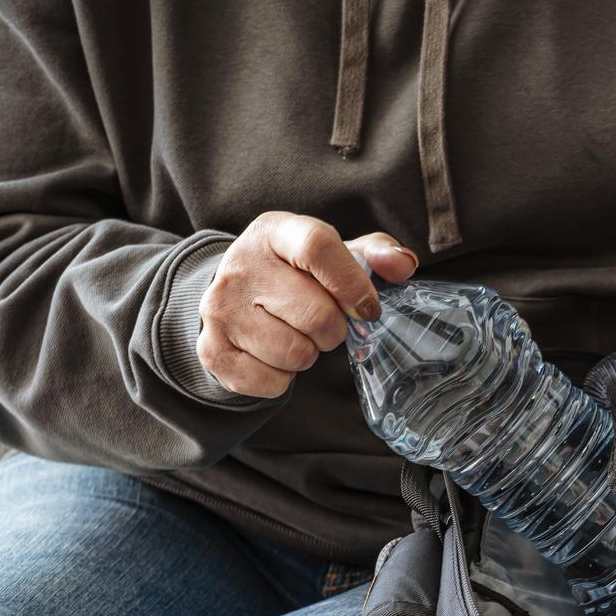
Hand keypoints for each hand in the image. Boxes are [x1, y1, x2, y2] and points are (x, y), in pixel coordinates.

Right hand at [196, 212, 419, 398]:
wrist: (231, 297)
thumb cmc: (296, 275)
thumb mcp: (333, 254)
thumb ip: (374, 255)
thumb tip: (402, 264)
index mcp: (274, 232)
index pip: (317, 248)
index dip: (352, 284)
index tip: (367, 308)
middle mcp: (240, 267)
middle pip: (317, 315)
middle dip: (334, 329)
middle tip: (322, 323)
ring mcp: (220, 309)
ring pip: (297, 354)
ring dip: (308, 354)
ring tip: (295, 334)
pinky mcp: (213, 351)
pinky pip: (274, 383)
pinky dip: (284, 378)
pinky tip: (273, 354)